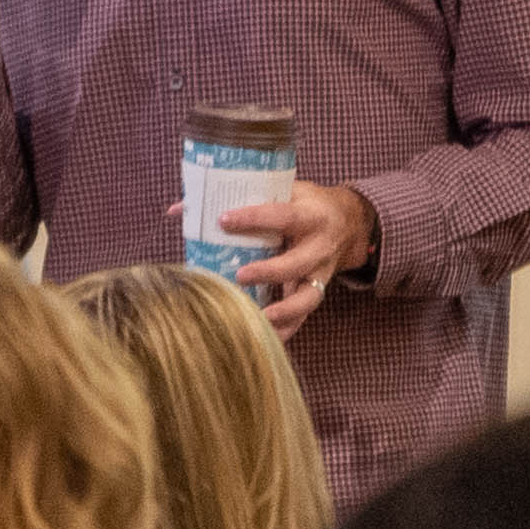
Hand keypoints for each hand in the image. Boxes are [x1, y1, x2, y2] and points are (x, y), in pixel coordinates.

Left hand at [222, 182, 375, 338]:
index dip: (254, 218)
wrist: (350, 223)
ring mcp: (320, 274)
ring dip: (284, 310)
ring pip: (307, 297)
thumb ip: (242, 197)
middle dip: (269, 271)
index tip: (224, 220)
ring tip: (260, 318)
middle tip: (240, 275)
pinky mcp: (316, 292)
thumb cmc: (308, 204)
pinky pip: (303, 315)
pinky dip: (286, 329)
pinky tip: (266, 338)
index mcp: (310, 216)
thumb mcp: (288, 190)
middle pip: (297, 263)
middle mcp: (319, 247)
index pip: (283, 216)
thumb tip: (179, 209)